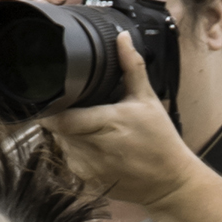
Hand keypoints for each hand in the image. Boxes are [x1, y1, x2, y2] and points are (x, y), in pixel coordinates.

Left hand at [43, 33, 203, 213]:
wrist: (169, 182)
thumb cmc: (160, 140)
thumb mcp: (148, 100)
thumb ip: (131, 67)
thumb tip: (122, 38)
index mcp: (107, 123)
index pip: (61, 118)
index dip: (52, 109)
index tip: (56, 96)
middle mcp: (94, 148)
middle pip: (57, 129)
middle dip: (62, 117)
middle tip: (75, 108)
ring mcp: (89, 168)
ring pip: (61, 144)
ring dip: (68, 134)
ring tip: (88, 127)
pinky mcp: (87, 181)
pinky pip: (70, 160)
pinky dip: (76, 151)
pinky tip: (95, 146)